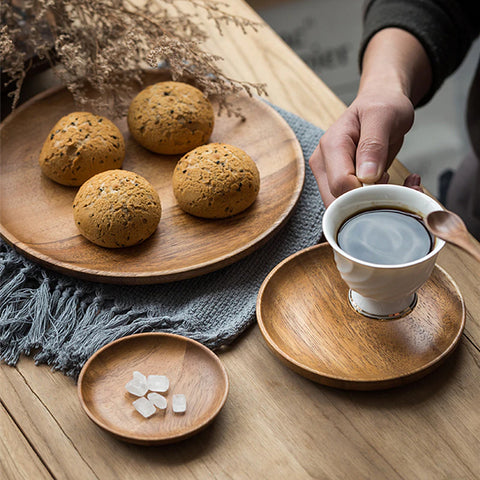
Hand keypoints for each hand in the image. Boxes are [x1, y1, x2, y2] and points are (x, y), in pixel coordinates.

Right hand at [309, 86, 415, 205]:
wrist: (381, 102)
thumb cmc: (382, 104)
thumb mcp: (383, 115)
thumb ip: (373, 144)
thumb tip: (366, 176)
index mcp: (331, 147)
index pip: (340, 185)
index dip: (367, 191)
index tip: (389, 181)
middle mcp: (324, 165)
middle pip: (339, 203)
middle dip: (371, 203)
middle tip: (401, 188)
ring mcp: (330, 177)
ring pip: (346, 209)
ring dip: (376, 205)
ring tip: (402, 186)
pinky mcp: (341, 185)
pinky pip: (354, 205)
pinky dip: (377, 202)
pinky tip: (396, 187)